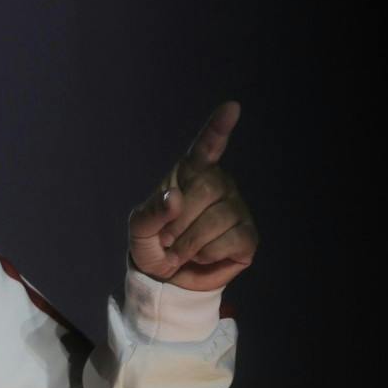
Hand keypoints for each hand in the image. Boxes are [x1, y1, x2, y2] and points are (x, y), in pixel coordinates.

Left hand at [128, 101, 257, 291]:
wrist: (167, 279)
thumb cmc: (154, 245)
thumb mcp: (139, 230)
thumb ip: (150, 212)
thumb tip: (175, 198)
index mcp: (190, 174)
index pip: (206, 147)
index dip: (218, 128)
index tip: (231, 108)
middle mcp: (219, 185)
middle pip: (207, 188)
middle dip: (179, 221)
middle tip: (168, 239)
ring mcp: (236, 209)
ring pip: (217, 219)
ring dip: (190, 243)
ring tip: (183, 250)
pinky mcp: (248, 236)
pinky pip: (231, 241)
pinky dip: (209, 255)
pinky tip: (204, 256)